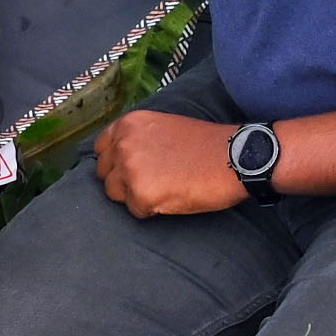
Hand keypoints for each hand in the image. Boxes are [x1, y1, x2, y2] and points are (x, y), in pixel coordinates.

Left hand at [96, 108, 251, 215]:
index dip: (115, 163)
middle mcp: (124, 144)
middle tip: (152, 182)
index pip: (101, 149)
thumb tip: (120, 155)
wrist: (235, 157)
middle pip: (105, 174)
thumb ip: (138, 137)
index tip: (130, 169)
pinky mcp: (141, 193)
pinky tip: (173, 197)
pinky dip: (151, 210)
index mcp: (129, 124)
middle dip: (123, 181)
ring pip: (115, 194)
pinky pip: (136, 211)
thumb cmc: (205, 144)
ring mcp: (130, 169)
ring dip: (135, 196)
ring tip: (164, 189)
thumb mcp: (163, 126)